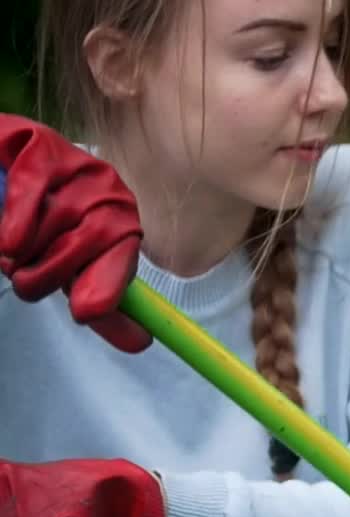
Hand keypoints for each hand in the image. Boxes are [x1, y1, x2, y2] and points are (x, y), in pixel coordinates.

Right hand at [0, 114, 151, 352]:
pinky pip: (30, 188)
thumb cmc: (37, 228)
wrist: (3, 170)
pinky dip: (17, 220)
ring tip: (13, 248)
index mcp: (120, 217)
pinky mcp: (38, 144)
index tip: (87, 312)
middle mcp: (105, 187)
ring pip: (54, 223)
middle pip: (89, 241)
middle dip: (50, 273)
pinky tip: (8, 241)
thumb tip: (140, 344)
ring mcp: (74, 163)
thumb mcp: (69, 266)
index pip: (124, 251)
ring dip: (23, 251)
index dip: (107, 282)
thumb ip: (100, 303)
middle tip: (27, 278)